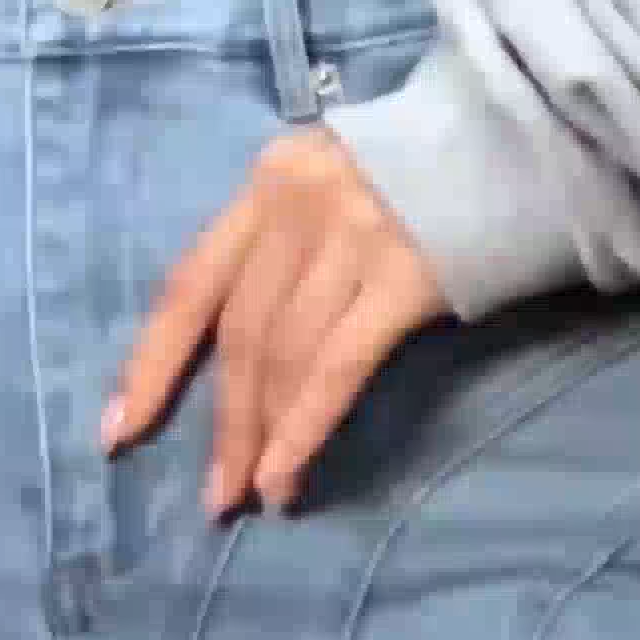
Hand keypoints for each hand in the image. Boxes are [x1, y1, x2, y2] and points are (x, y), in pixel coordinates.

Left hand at [102, 128, 445, 514]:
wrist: (521, 141)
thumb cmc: (419, 185)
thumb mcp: (326, 193)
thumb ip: (281, 253)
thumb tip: (245, 360)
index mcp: (267, 186)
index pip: (190, 285)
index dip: (151, 365)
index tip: (118, 432)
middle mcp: (298, 206)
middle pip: (238, 333)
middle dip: (223, 424)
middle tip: (215, 498)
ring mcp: (351, 238)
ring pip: (282, 356)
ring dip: (261, 440)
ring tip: (255, 498)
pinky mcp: (403, 278)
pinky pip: (336, 370)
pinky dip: (303, 431)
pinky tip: (287, 478)